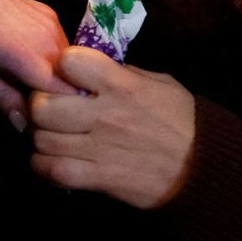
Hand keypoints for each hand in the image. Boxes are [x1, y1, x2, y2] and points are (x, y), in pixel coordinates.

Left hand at [0, 0, 77, 126]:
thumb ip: (1, 96)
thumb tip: (26, 125)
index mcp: (24, 52)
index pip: (62, 88)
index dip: (59, 110)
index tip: (46, 123)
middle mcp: (47, 34)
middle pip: (70, 75)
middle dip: (60, 95)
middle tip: (39, 109)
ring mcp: (52, 21)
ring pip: (70, 61)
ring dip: (59, 77)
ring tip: (36, 88)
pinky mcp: (51, 13)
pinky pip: (64, 44)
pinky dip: (56, 60)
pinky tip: (36, 66)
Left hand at [29, 47, 194, 208]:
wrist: (201, 165)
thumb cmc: (181, 119)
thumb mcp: (159, 83)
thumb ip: (124, 74)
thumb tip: (92, 71)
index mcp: (122, 85)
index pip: (70, 62)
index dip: (63, 66)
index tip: (68, 75)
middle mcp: (104, 114)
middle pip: (43, 106)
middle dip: (40, 104)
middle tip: (50, 108)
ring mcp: (98, 148)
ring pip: (41, 140)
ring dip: (41, 137)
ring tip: (51, 135)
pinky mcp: (97, 178)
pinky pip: (51, 171)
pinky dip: (43, 166)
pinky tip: (51, 160)